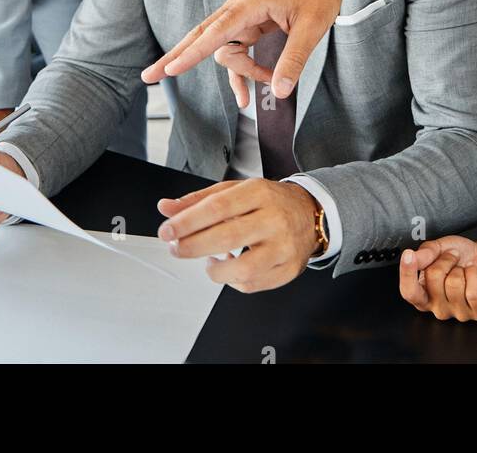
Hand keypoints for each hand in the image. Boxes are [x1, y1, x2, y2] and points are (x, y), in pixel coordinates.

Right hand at [141, 0, 358, 101]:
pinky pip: (236, 50)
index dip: (192, 53)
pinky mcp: (249, 24)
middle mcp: (240, 8)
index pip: (215, 32)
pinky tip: (248, 92)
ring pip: (224, 49)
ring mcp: (243, 16)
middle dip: (179, 57)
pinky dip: (241, 71)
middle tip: (151, 76)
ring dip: (239, 72)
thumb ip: (293, 60)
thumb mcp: (312, 29)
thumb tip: (279, 92)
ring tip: (261, 89)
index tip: (171, 69)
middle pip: (202, 36)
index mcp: (251, 3)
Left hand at [156, 179, 319, 291]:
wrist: (310, 213)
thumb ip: (199, 200)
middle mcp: (274, 219)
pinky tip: (230, 267)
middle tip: (176, 248)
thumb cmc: (268, 201)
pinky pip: (252, 285)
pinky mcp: (289, 269)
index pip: (217, 207)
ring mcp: (284, 247)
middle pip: (227, 237)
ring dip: (215, 271)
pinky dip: (232, 281)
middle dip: (193, 246)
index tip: (167, 230)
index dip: (187, 221)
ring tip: (207, 261)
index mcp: (259, 192)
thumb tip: (165, 208)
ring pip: (242, 269)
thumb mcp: (235, 191)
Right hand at [399, 235, 476, 320]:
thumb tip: (411, 257)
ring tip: (464, 268)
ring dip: (461, 268)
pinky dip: (474, 274)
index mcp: (424, 295)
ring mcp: (459, 313)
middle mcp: (439, 308)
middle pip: (433, 279)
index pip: (409, 292)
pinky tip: (473, 273)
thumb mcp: (438, 248)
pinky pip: (473, 292)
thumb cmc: (461, 256)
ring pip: (454, 284)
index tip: (408, 255)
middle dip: (445, 260)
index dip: (407, 274)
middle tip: (452, 257)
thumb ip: (424, 253)